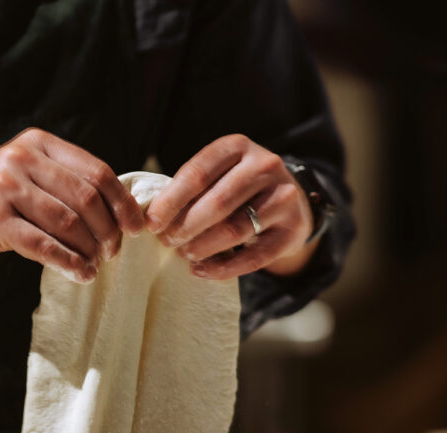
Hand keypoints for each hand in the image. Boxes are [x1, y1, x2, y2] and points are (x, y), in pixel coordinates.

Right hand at [0, 128, 143, 282]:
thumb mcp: (22, 176)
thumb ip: (60, 182)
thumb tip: (116, 209)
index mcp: (36, 143)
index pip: (96, 171)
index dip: (122, 202)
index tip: (136, 227)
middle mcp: (22, 159)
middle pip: (86, 197)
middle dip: (108, 230)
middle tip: (113, 252)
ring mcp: (6, 188)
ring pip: (69, 223)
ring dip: (90, 250)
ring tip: (95, 266)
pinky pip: (45, 245)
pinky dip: (69, 263)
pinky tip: (79, 274)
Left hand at [145, 134, 315, 278]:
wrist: (291, 201)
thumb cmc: (238, 189)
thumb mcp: (217, 175)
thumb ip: (190, 189)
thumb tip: (152, 217)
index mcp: (238, 147)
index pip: (197, 173)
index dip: (170, 201)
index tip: (152, 223)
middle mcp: (265, 165)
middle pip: (217, 202)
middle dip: (186, 226)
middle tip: (167, 242)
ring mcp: (284, 196)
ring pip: (235, 229)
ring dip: (203, 246)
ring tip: (185, 254)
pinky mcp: (294, 229)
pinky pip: (254, 256)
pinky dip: (223, 268)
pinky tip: (201, 271)